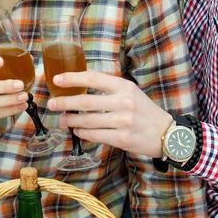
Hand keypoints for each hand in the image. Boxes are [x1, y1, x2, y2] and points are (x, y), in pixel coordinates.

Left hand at [46, 69, 173, 157]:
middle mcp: (123, 101)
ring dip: (71, 121)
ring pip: (88, 121)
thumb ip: (109, 87)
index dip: (73, 78)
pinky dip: (83, 133)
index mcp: (124, 86)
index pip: (93, 78)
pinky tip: (77, 131)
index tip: (57, 79)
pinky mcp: (122, 138)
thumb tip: (80, 85)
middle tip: (51, 104)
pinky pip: (96, 135)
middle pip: (86, 101)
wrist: (165, 132)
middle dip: (65, 102)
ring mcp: (123, 121)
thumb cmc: (143, 110)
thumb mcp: (130, 91)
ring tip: (61, 119)